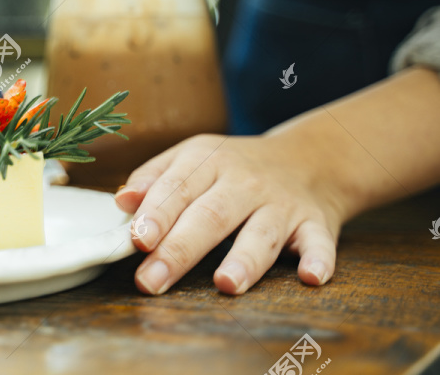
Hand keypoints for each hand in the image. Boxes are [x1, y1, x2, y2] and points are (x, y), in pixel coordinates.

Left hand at [114, 133, 349, 294]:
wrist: (309, 158)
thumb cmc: (232, 168)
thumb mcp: (191, 158)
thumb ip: (154, 178)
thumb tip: (122, 201)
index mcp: (207, 162)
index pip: (177, 188)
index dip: (157, 214)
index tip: (138, 240)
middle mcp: (244, 182)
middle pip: (210, 216)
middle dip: (180, 250)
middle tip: (152, 280)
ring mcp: (281, 204)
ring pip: (262, 233)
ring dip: (245, 259)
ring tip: (226, 283)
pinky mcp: (316, 224)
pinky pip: (320, 242)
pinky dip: (319, 259)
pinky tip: (310, 277)